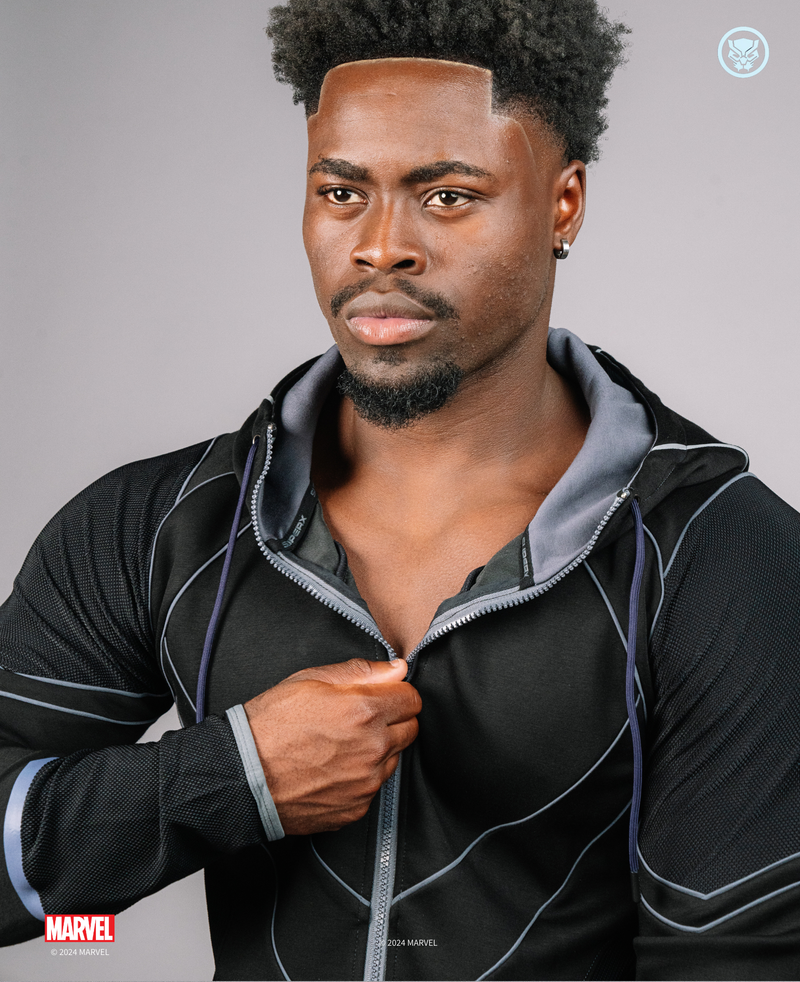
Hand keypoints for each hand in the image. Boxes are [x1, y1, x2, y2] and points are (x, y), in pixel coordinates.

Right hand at [243, 658, 420, 834]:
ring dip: (378, 750)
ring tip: (341, 744)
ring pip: (394, 759)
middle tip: (359, 719)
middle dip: (392, 720)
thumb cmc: (270, 725)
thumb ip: (362, 672)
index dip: (396, 693)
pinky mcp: (356, 808)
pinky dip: (361, 777)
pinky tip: (334, 768)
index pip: (412, 698)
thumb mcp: (311, 679)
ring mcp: (366, 782)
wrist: (242, 775)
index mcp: (364, 711)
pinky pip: (373, 787)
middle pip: (410, 729)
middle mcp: (372, 749)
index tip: (383, 696)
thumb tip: (396, 670)